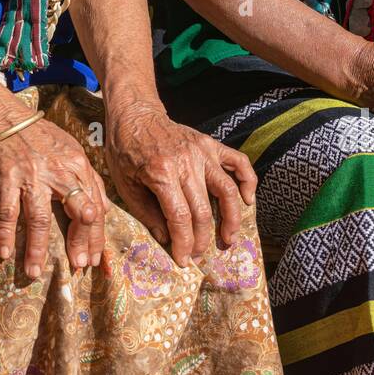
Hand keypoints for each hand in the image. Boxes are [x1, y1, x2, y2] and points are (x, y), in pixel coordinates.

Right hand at [0, 119, 108, 278]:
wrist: (4, 119)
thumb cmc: (40, 137)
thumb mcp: (72, 152)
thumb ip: (89, 180)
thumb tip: (103, 210)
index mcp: (78, 166)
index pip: (95, 206)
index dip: (96, 235)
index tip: (93, 258)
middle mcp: (58, 173)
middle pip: (76, 213)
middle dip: (79, 243)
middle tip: (78, 266)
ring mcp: (32, 177)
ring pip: (39, 219)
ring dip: (37, 249)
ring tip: (35, 273)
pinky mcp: (7, 179)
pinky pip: (7, 212)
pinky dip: (5, 234)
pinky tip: (5, 254)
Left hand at [103, 99, 256, 266]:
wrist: (135, 115)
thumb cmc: (125, 151)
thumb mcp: (124, 184)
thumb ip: (146, 213)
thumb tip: (167, 238)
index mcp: (161, 173)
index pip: (180, 217)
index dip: (183, 243)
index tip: (183, 260)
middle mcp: (186, 162)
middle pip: (203, 210)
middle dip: (202, 239)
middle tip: (198, 253)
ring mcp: (202, 151)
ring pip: (227, 190)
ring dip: (231, 218)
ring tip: (228, 238)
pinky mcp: (210, 144)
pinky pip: (238, 162)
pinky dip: (248, 181)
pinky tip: (247, 200)